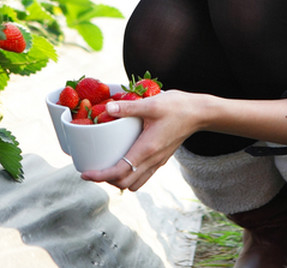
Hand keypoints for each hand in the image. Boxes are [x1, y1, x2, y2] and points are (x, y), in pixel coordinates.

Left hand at [80, 90, 205, 191]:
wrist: (200, 113)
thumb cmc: (177, 107)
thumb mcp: (151, 104)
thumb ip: (128, 107)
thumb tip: (107, 108)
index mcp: (147, 149)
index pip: (120, 172)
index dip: (100, 176)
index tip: (86, 174)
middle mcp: (153, 160)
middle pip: (125, 183)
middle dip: (106, 181)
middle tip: (92, 170)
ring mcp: (158, 161)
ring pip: (135, 183)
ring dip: (119, 181)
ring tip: (106, 168)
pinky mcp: (161, 159)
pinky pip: (143, 176)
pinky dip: (130, 175)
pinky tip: (124, 161)